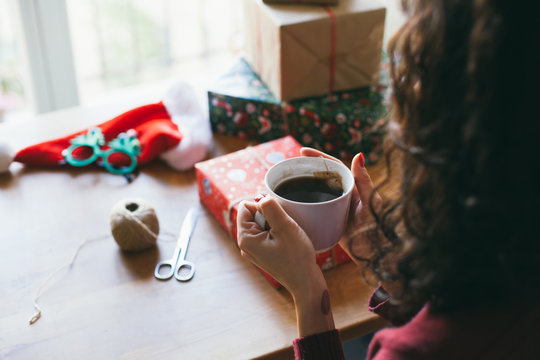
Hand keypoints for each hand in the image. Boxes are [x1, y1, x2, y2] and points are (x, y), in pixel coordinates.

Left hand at [237, 198, 335, 335]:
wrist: (306, 283)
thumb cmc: (297, 258)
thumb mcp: (285, 227)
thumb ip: (270, 208)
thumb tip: (261, 197)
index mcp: (245, 238)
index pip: (246, 207)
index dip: (264, 206)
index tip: (278, 218)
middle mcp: (246, 245)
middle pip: (254, 215)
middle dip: (271, 216)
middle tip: (285, 229)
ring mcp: (255, 251)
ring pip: (263, 224)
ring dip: (277, 224)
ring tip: (288, 237)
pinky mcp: (264, 254)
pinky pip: (269, 235)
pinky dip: (279, 234)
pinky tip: (289, 243)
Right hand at [300, 148, 381, 263]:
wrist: (375, 255)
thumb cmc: (377, 228)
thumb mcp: (370, 202)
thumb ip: (364, 180)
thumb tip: (359, 155)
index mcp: (353, 187)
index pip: (333, 167)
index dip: (318, 158)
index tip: (302, 152)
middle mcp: (342, 195)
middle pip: (321, 177)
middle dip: (306, 169)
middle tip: (289, 165)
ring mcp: (334, 208)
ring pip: (316, 192)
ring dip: (302, 186)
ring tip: (285, 182)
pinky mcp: (328, 221)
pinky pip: (313, 209)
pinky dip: (303, 204)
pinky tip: (290, 204)